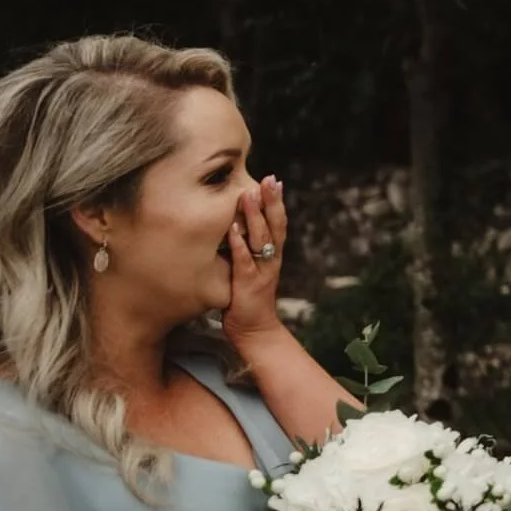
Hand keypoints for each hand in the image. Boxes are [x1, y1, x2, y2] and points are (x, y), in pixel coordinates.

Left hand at [222, 177, 288, 345]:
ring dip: (255, 216)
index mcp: (272, 256)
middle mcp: (271, 260)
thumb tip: (235, 227)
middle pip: (275, 226)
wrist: (255, 331)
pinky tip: (233, 230)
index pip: (278, 224)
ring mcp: (261, 272)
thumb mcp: (250, 270)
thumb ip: (247, 251)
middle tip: (270, 179)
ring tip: (249, 194)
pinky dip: (239, 245)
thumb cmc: (247, 300)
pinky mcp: (247, 284)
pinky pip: (243, 261)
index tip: (274, 180)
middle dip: (272, 202)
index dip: (276, 202)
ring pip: (261, 240)